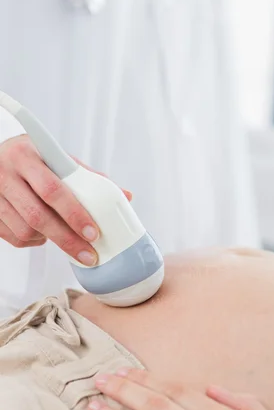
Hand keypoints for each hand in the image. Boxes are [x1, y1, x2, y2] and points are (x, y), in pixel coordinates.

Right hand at [0, 135, 131, 264]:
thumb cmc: (33, 158)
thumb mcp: (56, 159)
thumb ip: (87, 177)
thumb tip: (126, 196)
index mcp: (26, 155)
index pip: (53, 189)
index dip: (74, 214)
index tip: (93, 233)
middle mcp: (4, 174)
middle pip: (38, 216)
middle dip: (67, 239)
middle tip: (88, 254)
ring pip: (25, 230)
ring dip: (50, 239)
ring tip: (65, 236)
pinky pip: (14, 238)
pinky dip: (33, 241)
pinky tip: (43, 234)